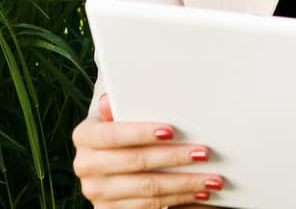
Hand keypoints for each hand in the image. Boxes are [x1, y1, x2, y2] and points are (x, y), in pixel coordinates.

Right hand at [72, 94, 225, 207]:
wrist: (103, 169)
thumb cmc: (117, 135)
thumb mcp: (114, 118)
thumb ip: (118, 108)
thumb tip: (112, 98)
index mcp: (85, 137)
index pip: (114, 134)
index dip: (142, 133)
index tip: (171, 130)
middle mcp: (86, 166)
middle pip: (136, 162)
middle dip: (173, 157)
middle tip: (203, 153)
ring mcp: (97, 193)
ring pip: (147, 189)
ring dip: (183, 184)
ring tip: (210, 177)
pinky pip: (150, 208)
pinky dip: (178, 200)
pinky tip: (198, 192)